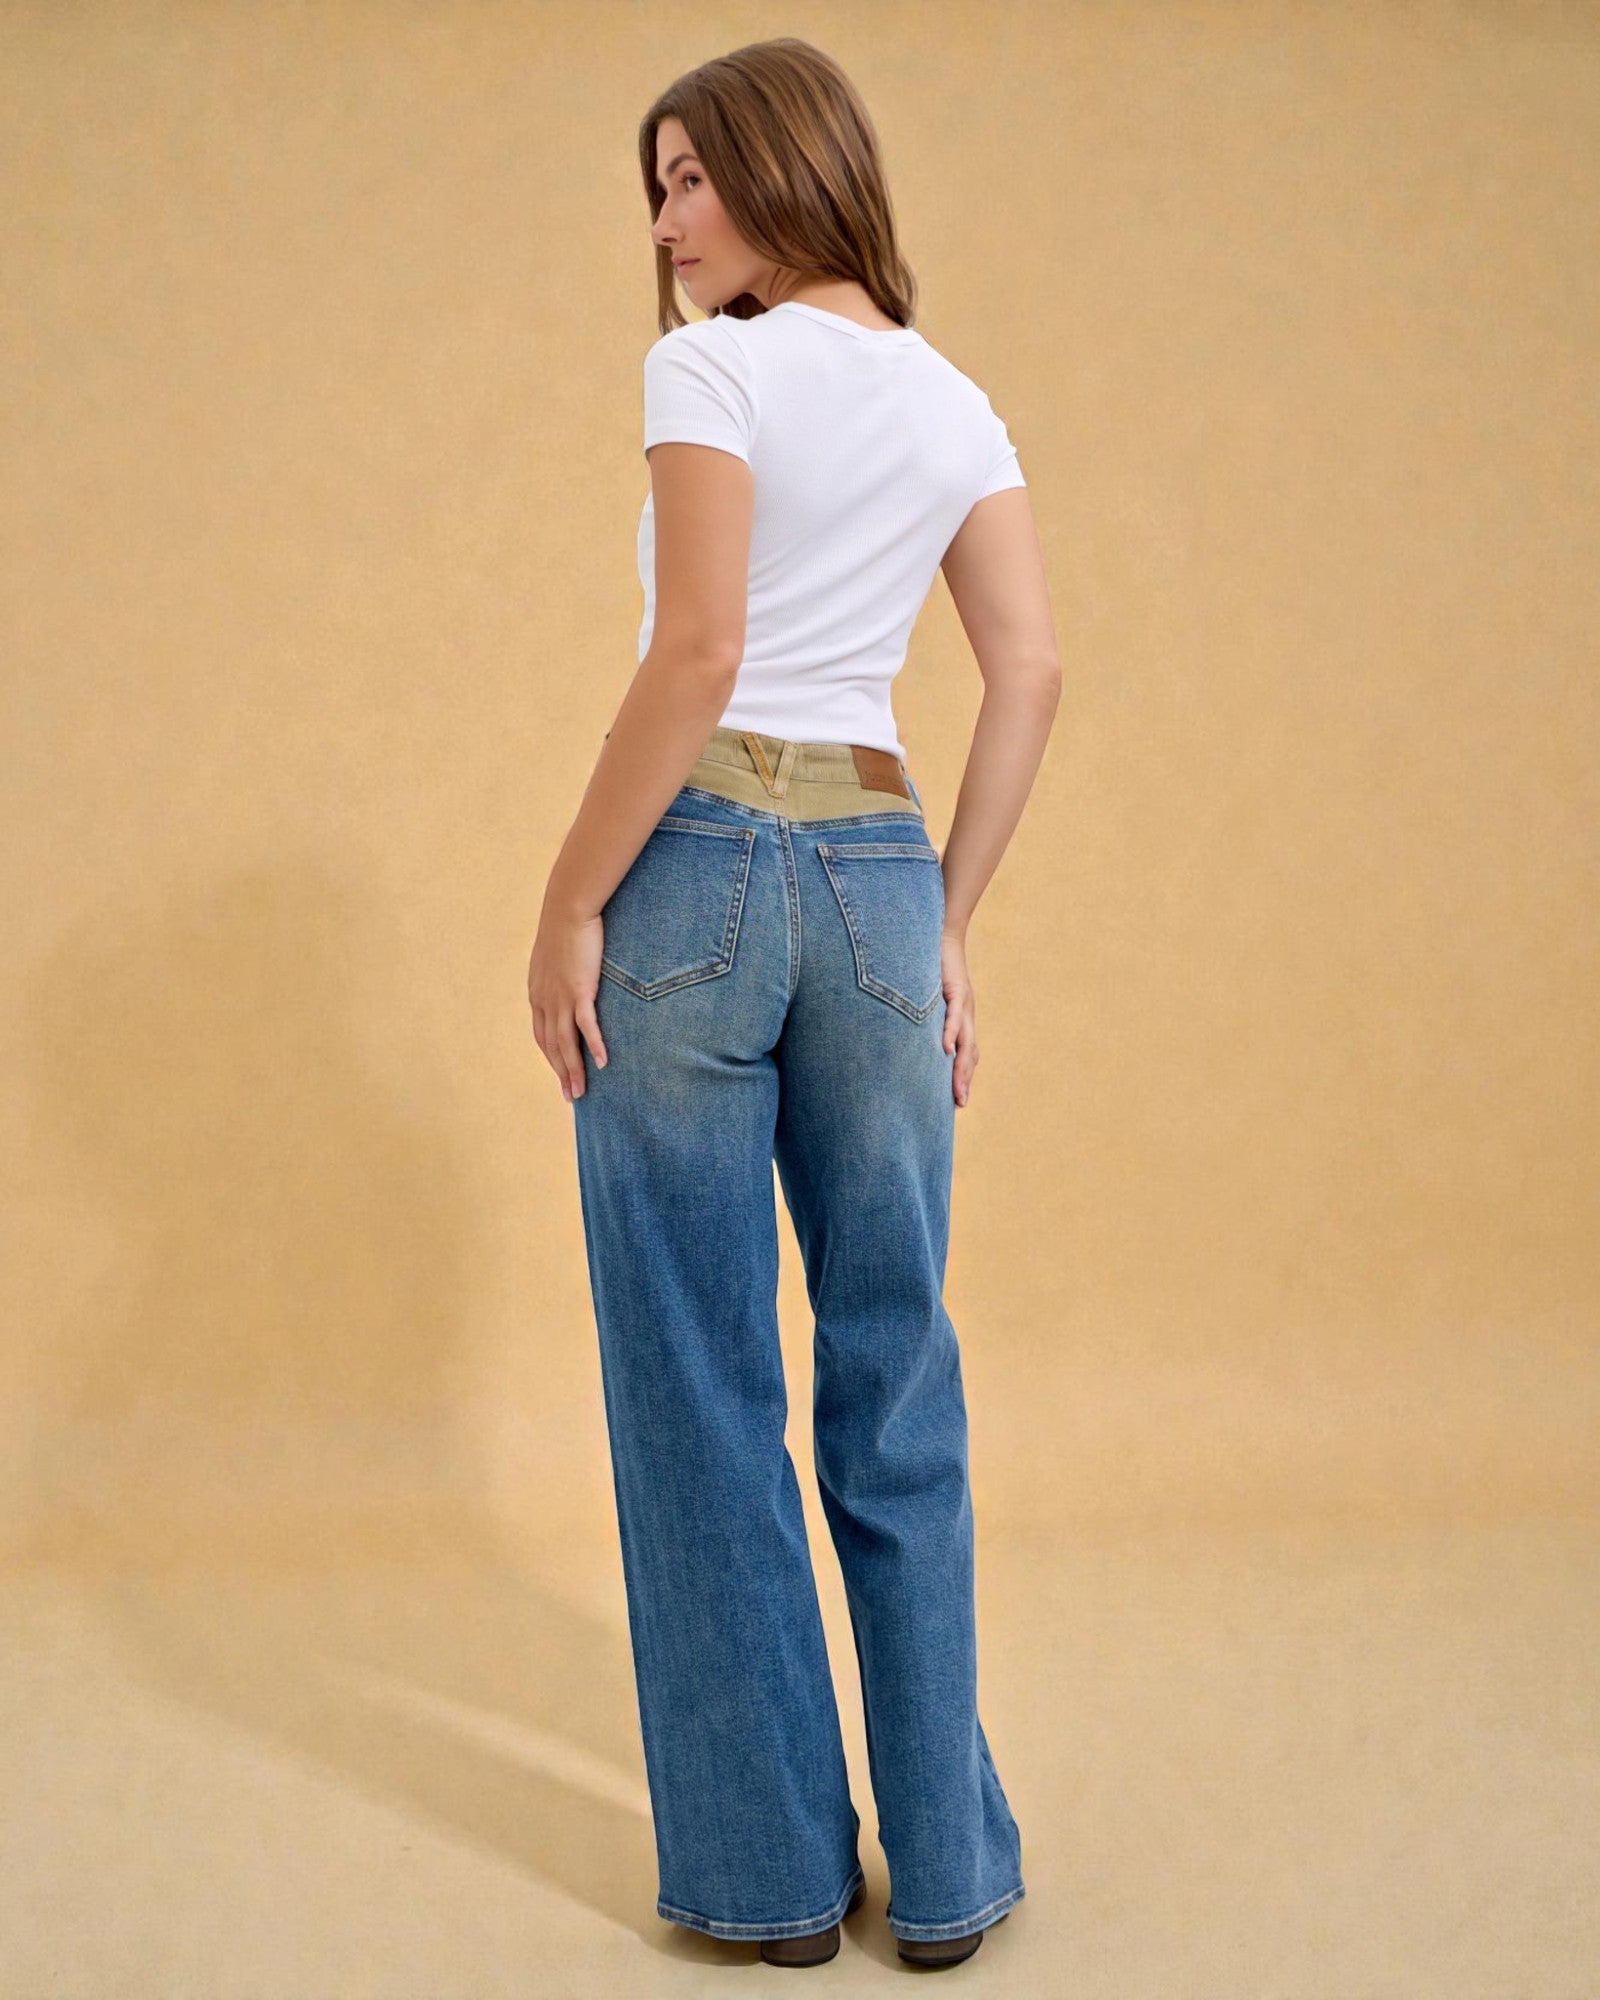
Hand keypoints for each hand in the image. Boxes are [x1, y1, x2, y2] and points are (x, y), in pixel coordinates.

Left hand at [527, 908, 607, 1101]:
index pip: (542, 1035)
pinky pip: (586, 1026)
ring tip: (581, 1092)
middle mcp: (544, 1001)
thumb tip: (567, 979)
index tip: (561, 1075)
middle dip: (561, 1073)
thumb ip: (558, 973)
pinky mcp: (579, 990)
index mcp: (537, 994)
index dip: (551, 1058)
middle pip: (551, 1046)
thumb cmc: (564, 927)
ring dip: (573, 1070)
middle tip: (571, 1096)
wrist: (567, 908)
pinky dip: (594, 1046)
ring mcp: (561, 997)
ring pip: (565, 1043)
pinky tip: (602, 1063)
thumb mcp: (554, 955)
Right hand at [940, 931, 977, 1107]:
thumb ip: (927, 1016)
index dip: (963, 1076)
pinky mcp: (955, 989)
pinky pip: (953, 1017)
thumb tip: (914, 1036)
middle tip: (960, 1104)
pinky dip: (950, 1034)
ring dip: (961, 1068)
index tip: (957, 1100)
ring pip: (965, 1042)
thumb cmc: (933, 966)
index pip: (967, 1053)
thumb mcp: (931, 996)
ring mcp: (963, 1004)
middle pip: (970, 1054)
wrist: (943, 934)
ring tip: (957, 1090)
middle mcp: (967, 1015)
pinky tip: (945, 1051)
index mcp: (963, 1019)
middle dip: (964, 1080)